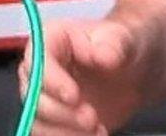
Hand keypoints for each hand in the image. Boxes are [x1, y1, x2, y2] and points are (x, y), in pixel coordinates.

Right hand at [18, 20, 147, 135]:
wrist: (133, 70)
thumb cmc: (121, 46)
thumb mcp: (122, 38)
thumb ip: (112, 45)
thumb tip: (102, 56)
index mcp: (50, 40)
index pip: (38, 61)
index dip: (52, 81)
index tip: (74, 97)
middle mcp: (41, 68)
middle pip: (33, 95)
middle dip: (61, 112)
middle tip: (91, 118)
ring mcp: (47, 95)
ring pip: (36, 119)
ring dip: (64, 131)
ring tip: (97, 130)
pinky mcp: (56, 118)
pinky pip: (48, 134)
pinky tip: (95, 134)